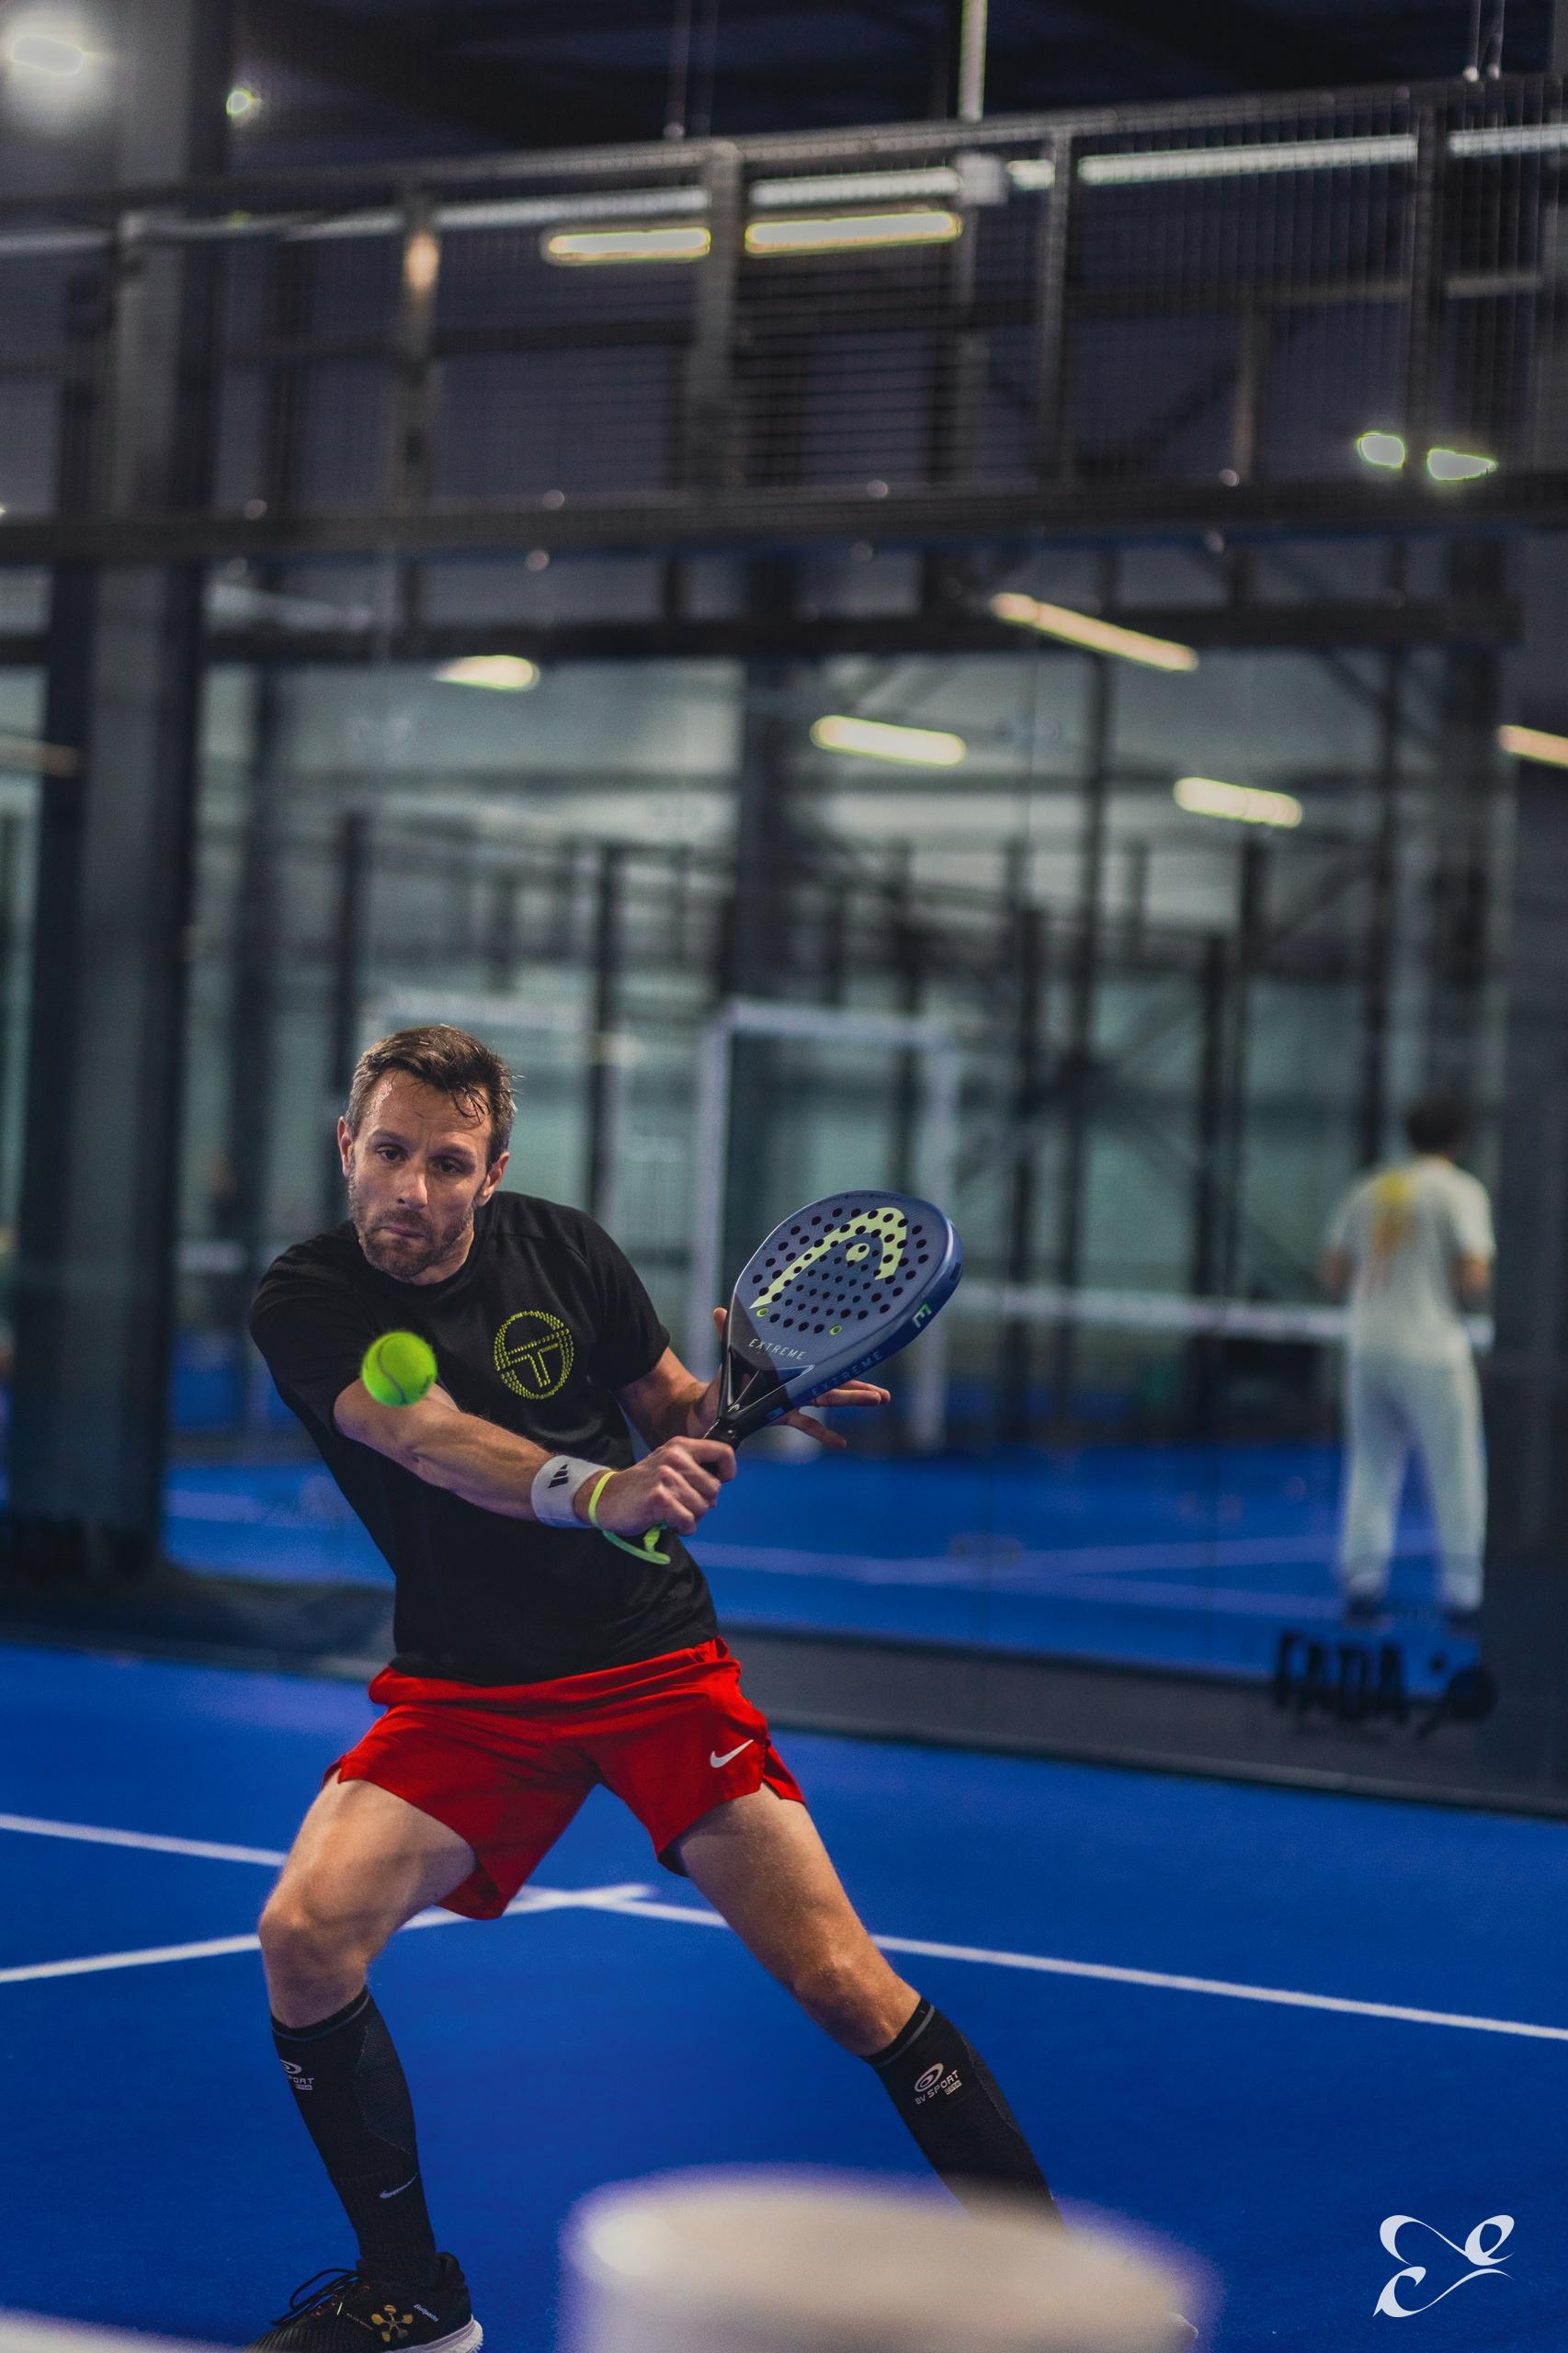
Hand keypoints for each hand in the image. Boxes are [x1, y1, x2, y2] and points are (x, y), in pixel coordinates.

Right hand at [585, 1434, 736, 1538]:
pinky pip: (688, 1521)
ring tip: (673, 1513)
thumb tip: (718, 1488)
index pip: (723, 1452)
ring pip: (702, 1508)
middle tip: (683, 1504)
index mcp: (681, 1446)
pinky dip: (683, 1528)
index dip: (727, 1472)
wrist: (606, 1497)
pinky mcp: (659, 1498)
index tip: (718, 1482)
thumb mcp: (668, 1465)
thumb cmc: (642, 1485)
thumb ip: (694, 1470)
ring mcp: (666, 1477)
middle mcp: (675, 1457)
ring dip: (691, 1517)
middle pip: (714, 1489)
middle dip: (703, 1503)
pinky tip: (670, 1523)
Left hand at [694, 1307, 890, 1451]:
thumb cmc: (726, 1378)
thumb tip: (719, 1310)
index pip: (818, 1359)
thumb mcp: (730, 1354)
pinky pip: (807, 1425)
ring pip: (827, 1399)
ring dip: (852, 1401)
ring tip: (877, 1401)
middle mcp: (794, 1381)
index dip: (840, 1357)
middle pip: (832, 1382)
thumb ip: (728, 1334)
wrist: (710, 1406)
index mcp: (787, 1364)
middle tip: (884, 1391)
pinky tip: (841, 1443)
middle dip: (858, 1385)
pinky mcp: (782, 1416)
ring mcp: (791, 1399)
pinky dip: (824, 1434)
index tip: (865, 1351)